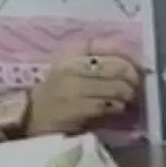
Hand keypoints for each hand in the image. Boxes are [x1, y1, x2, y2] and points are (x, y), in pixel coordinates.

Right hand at [29, 41, 144, 135]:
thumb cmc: (56, 93)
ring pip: (119, 87)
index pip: (108, 47)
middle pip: (120, 67)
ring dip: (127, 96)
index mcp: (70, 54)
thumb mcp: (72, 68)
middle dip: (134, 78)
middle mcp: (71, 67)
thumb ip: (98, 58)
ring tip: (124, 100)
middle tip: (135, 87)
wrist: (28, 119)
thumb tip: (134, 59)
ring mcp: (73, 88)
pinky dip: (118, 108)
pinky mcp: (77, 108)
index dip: (129, 57)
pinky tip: (112, 110)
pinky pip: (111, 105)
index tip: (137, 67)